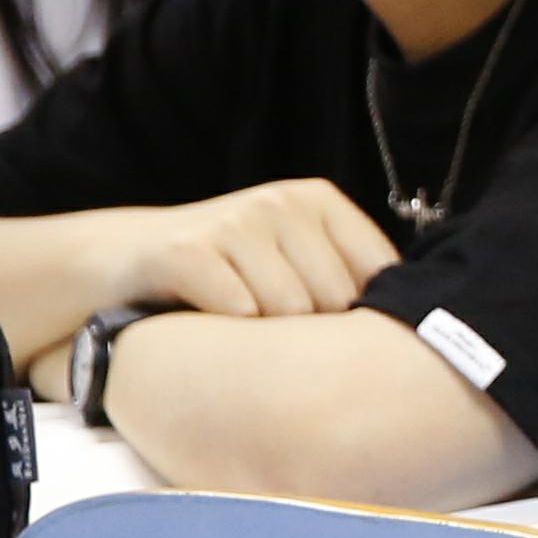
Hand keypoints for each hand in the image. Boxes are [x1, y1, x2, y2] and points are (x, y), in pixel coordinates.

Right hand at [109, 178, 403, 320]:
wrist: (124, 258)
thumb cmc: (227, 270)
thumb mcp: (291, 257)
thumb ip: (345, 276)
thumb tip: (413, 326)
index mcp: (317, 202)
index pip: (377, 273)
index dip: (359, 313)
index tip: (336, 331)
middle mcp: (280, 203)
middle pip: (334, 299)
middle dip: (309, 329)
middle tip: (272, 329)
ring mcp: (233, 222)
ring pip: (288, 310)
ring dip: (263, 334)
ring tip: (239, 324)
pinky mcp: (187, 250)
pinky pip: (238, 310)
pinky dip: (226, 328)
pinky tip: (209, 320)